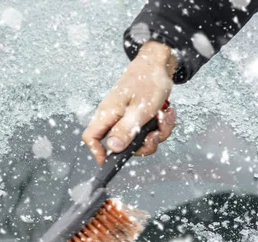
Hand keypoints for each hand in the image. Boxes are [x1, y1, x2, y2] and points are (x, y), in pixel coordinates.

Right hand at [82, 41, 177, 165]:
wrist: (160, 63)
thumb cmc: (148, 80)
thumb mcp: (140, 109)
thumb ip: (125, 130)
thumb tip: (112, 148)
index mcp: (108, 114)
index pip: (91, 137)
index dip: (97, 152)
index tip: (111, 162)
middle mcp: (114, 117)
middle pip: (120, 145)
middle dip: (142, 144)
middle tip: (155, 134)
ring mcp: (125, 117)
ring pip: (138, 140)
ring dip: (156, 134)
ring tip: (164, 118)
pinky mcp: (136, 117)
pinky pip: (147, 132)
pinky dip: (160, 126)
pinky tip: (166, 114)